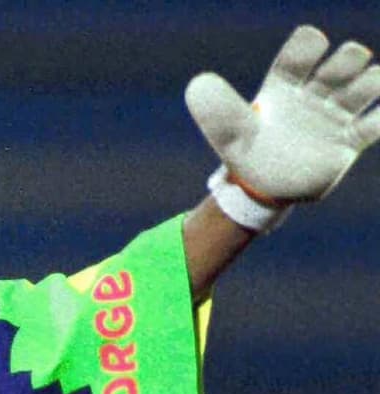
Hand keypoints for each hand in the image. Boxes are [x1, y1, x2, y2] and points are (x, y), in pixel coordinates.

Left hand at [186, 25, 379, 203]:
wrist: (263, 188)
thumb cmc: (245, 152)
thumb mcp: (229, 133)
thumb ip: (218, 110)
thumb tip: (197, 84)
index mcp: (282, 87)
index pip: (295, 60)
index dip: (305, 48)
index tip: (314, 38)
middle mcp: (312, 95)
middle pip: (336, 69)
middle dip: (346, 61)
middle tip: (354, 55)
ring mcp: (333, 116)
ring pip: (361, 90)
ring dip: (371, 82)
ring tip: (374, 79)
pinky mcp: (349, 140)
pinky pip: (373, 126)